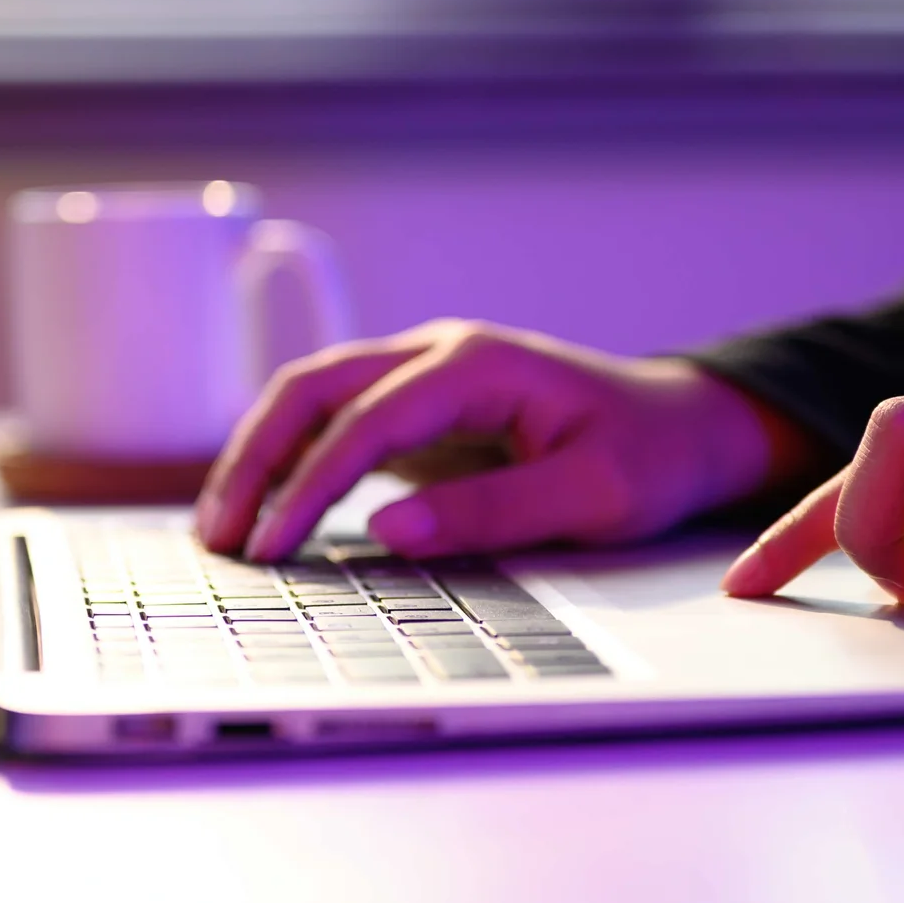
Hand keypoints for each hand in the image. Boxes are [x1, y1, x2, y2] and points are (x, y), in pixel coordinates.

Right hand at [194, 320, 816, 562]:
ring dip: (260, 459)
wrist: (683, 429)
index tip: (274, 547)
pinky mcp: (416, 413)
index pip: (365, 418)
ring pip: (310, 399)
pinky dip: (290, 466)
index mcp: (478, 365)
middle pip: (312, 387)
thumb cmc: (650, 458)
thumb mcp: (592, 496)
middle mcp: (437, 355)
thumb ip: (493, 512)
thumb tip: (387, 530)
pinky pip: (333, 426)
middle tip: (220, 538)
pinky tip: (264, 516)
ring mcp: (422, 378)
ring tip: (223, 532)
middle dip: (254, 459)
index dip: (310, 485)